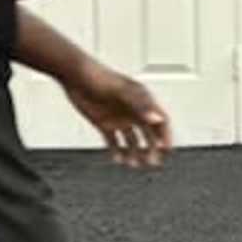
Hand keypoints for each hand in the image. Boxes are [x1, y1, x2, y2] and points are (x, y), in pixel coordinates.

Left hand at [59, 52, 169, 167]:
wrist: (75, 77)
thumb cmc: (100, 77)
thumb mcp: (122, 92)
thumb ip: (141, 105)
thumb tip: (156, 118)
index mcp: (142, 101)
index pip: (160, 120)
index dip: (165, 135)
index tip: (166, 149)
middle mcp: (133, 111)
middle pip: (148, 134)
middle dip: (152, 149)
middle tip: (153, 162)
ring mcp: (119, 118)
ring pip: (132, 140)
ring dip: (135, 153)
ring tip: (134, 164)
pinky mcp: (104, 124)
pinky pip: (113, 141)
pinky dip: (116, 151)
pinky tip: (118, 159)